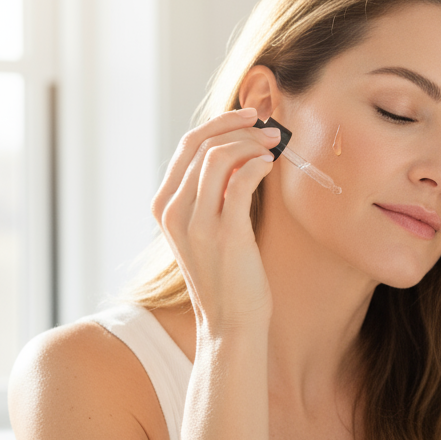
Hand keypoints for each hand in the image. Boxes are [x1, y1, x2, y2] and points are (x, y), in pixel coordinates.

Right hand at [151, 109, 280, 335]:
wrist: (231, 324)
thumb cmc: (228, 276)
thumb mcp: (207, 230)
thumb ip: (213, 193)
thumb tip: (241, 149)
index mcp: (165, 206)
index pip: (188, 144)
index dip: (222, 123)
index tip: (251, 116)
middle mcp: (174, 212)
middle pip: (202, 144)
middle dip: (240, 127)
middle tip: (271, 129)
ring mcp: (197, 223)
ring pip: (220, 157)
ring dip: (252, 143)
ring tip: (276, 147)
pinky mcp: (225, 234)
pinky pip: (240, 181)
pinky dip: (258, 165)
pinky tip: (271, 167)